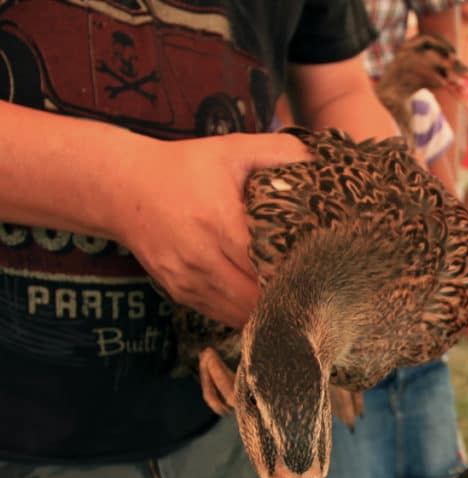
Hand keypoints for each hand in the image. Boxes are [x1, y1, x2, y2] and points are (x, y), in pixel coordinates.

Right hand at [114, 132, 309, 326]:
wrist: (122, 187)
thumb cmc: (185, 167)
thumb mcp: (232, 149)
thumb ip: (279, 151)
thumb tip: (319, 162)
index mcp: (220, 223)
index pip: (270, 265)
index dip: (300, 271)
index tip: (323, 268)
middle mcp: (202, 258)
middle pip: (259, 298)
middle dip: (289, 296)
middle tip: (317, 289)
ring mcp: (188, 280)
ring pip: (241, 315)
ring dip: (269, 311)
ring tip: (296, 299)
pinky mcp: (180, 292)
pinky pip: (222, 315)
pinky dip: (245, 313)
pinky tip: (265, 301)